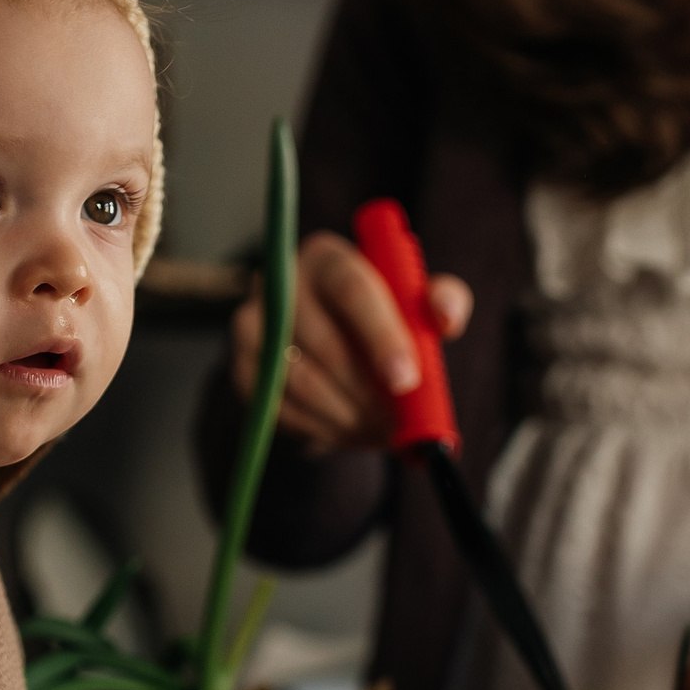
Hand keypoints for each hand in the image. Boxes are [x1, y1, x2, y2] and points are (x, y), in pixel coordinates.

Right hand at [229, 230, 472, 454]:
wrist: (336, 341)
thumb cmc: (384, 316)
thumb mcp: (419, 301)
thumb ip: (443, 300)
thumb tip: (446, 317)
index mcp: (328, 257)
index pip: (351, 288)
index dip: (380, 335)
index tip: (407, 380)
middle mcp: (281, 283)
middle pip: (322, 340)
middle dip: (366, 390)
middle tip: (400, 424)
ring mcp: (252, 326)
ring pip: (299, 380)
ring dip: (346, 416)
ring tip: (381, 432)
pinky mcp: (243, 368)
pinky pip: (278, 409)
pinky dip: (319, 428)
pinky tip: (349, 432)